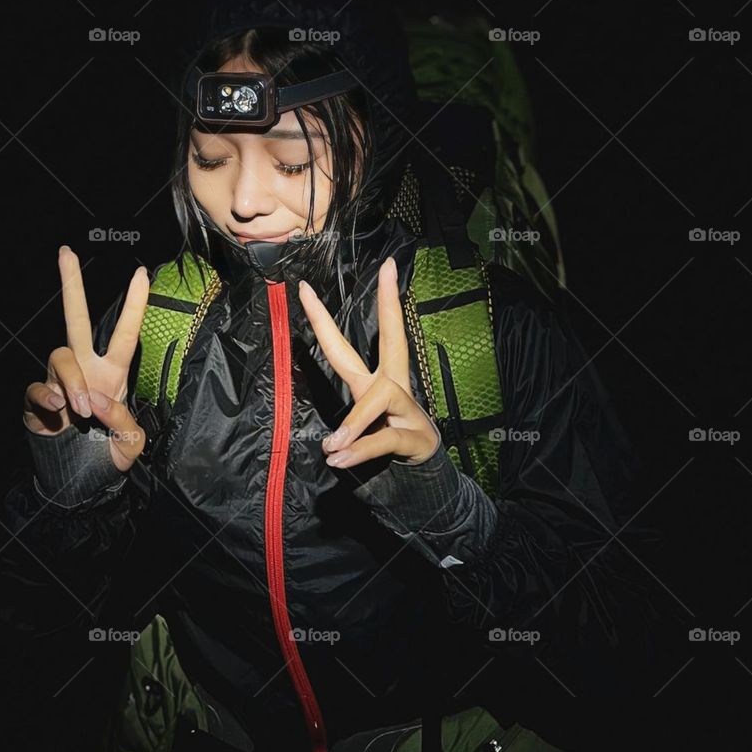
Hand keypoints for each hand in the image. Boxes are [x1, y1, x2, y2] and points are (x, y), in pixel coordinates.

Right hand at [22, 245, 150, 471]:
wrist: (79, 483)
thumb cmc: (109, 456)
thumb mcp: (131, 443)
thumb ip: (122, 420)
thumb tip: (96, 399)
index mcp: (113, 373)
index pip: (124, 333)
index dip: (134, 304)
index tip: (141, 272)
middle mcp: (84, 369)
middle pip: (75, 318)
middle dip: (71, 284)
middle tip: (66, 251)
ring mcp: (58, 382)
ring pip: (61, 356)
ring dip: (73, 381)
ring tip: (80, 411)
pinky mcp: (37, 400)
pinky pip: (38, 388)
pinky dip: (49, 401)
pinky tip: (59, 417)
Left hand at [297, 256, 440, 469]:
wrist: (422, 480)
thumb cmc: (389, 446)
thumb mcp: (362, 433)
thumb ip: (347, 431)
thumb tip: (328, 447)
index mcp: (380, 380)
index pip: (368, 339)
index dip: (361, 308)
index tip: (374, 270)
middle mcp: (393, 387)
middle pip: (393, 339)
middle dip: (388, 305)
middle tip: (385, 273)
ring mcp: (407, 410)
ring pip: (379, 398)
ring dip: (354, 423)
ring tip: (332, 447)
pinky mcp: (413, 437)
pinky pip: (382, 438)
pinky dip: (359, 450)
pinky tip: (339, 459)